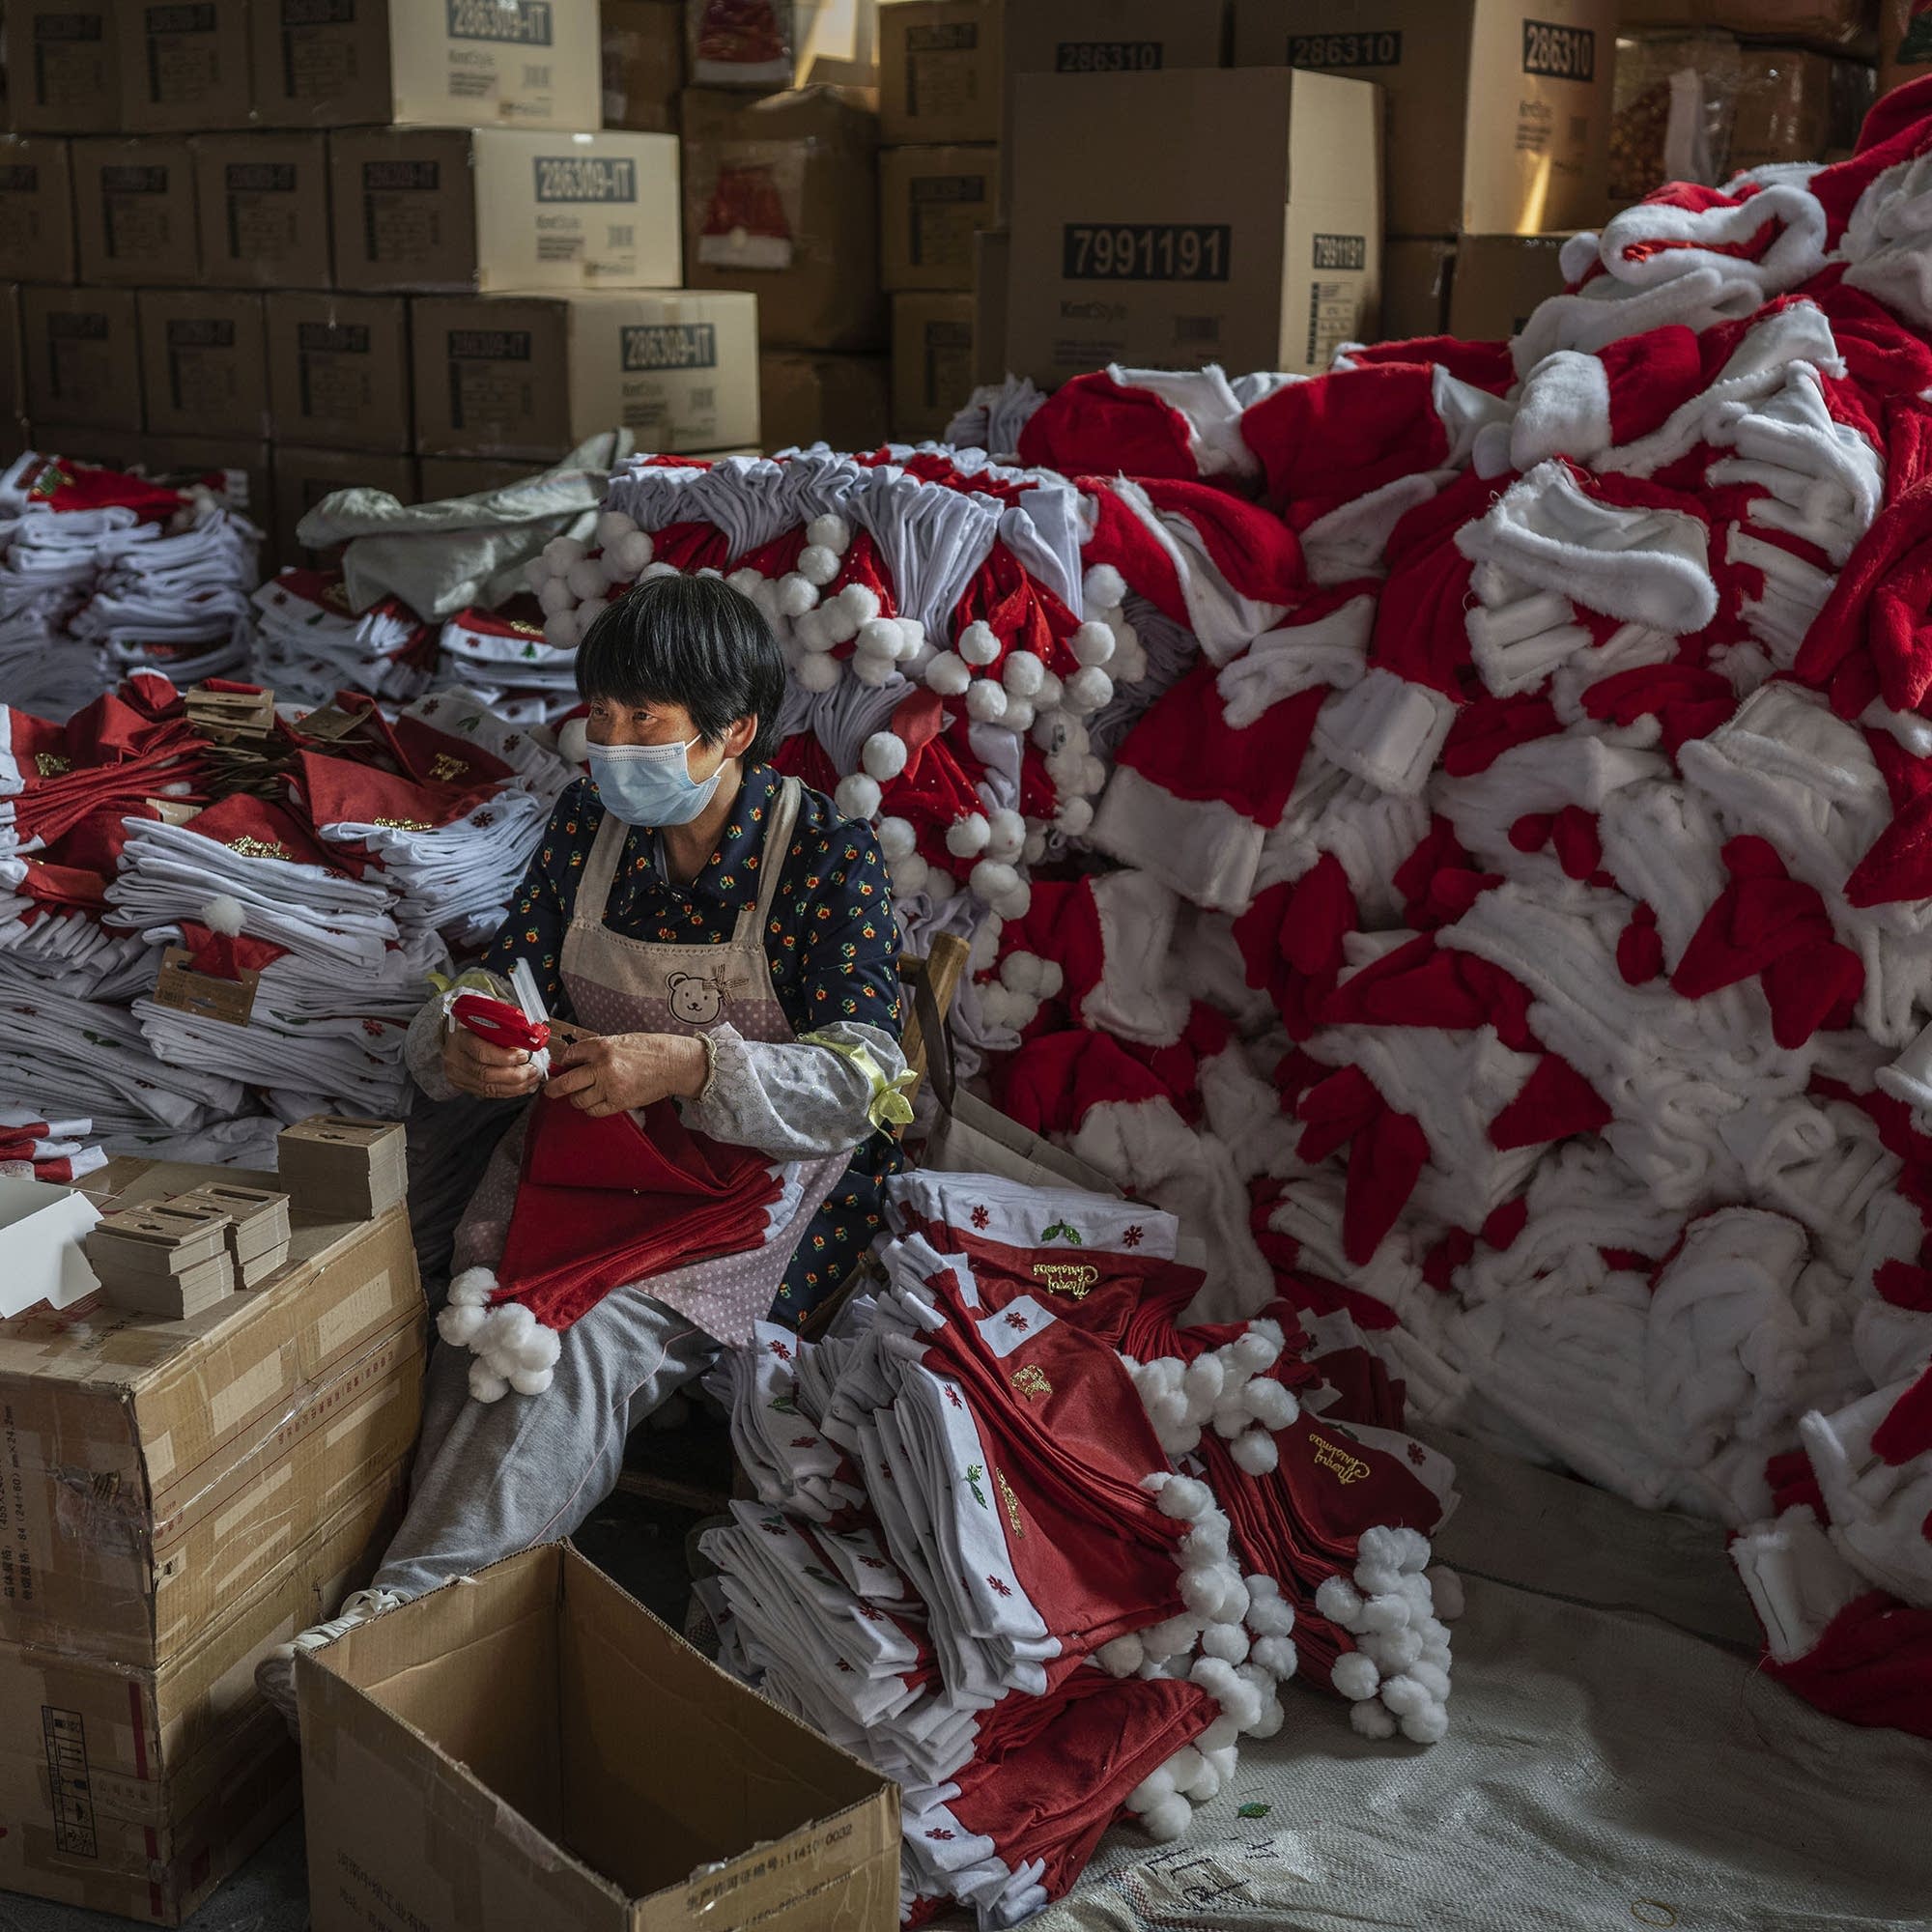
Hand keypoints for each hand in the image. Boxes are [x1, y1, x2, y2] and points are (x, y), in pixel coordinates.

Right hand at [442, 1023, 543, 1099]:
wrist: (451, 1037)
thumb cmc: (471, 1026)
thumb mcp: (484, 1020)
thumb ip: (502, 1026)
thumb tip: (528, 1034)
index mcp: (460, 1039)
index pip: (482, 1052)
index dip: (505, 1057)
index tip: (524, 1055)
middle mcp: (456, 1059)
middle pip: (486, 1074)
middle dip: (514, 1075)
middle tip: (532, 1070)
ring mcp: (458, 1074)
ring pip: (488, 1087)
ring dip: (515, 1086)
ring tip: (531, 1079)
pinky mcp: (463, 1085)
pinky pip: (488, 1093)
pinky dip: (508, 1091)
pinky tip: (521, 1086)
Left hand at [543, 1031, 708, 1117]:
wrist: (674, 1064)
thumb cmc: (652, 1049)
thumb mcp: (621, 1040)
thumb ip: (598, 1050)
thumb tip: (577, 1060)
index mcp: (602, 1046)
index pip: (569, 1055)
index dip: (564, 1062)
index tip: (563, 1066)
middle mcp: (602, 1066)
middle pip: (566, 1082)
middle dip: (554, 1088)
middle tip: (550, 1090)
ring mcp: (610, 1086)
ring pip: (578, 1099)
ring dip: (576, 1099)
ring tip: (581, 1095)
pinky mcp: (619, 1102)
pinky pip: (594, 1111)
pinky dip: (591, 1108)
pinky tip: (595, 1102)